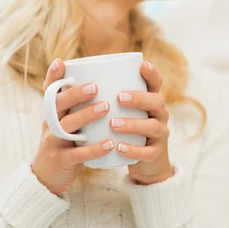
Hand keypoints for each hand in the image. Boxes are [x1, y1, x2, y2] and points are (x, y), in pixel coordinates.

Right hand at [31, 59, 113, 195]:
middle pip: (57, 105)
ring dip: (86, 115)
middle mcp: (49, 125)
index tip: (60, 62)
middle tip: (95, 86)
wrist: (47, 178)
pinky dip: (94, 149)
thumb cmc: (64, 144)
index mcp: (51, 114)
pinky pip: (78, 154)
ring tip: (106, 107)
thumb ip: (76, 107)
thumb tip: (102, 82)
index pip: (49, 92)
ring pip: (67, 126)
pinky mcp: (62, 160)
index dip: (53, 77)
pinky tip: (110, 144)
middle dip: (75, 94)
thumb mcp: (65, 124)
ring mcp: (54, 142)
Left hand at [111, 61, 172, 184]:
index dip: (152, 74)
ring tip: (113, 124)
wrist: (144, 163)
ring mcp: (159, 135)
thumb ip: (106, 95)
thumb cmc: (125, 130)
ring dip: (133, 124)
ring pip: (153, 126)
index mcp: (150, 101)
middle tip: (118, 97)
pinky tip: (118, 147)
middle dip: (139, 98)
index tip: (143, 65)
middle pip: (157, 102)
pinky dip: (133, 150)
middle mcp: (159, 115)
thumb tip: (69, 70)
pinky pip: (148, 152)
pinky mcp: (155, 154)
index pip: (156, 84)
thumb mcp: (122, 112)